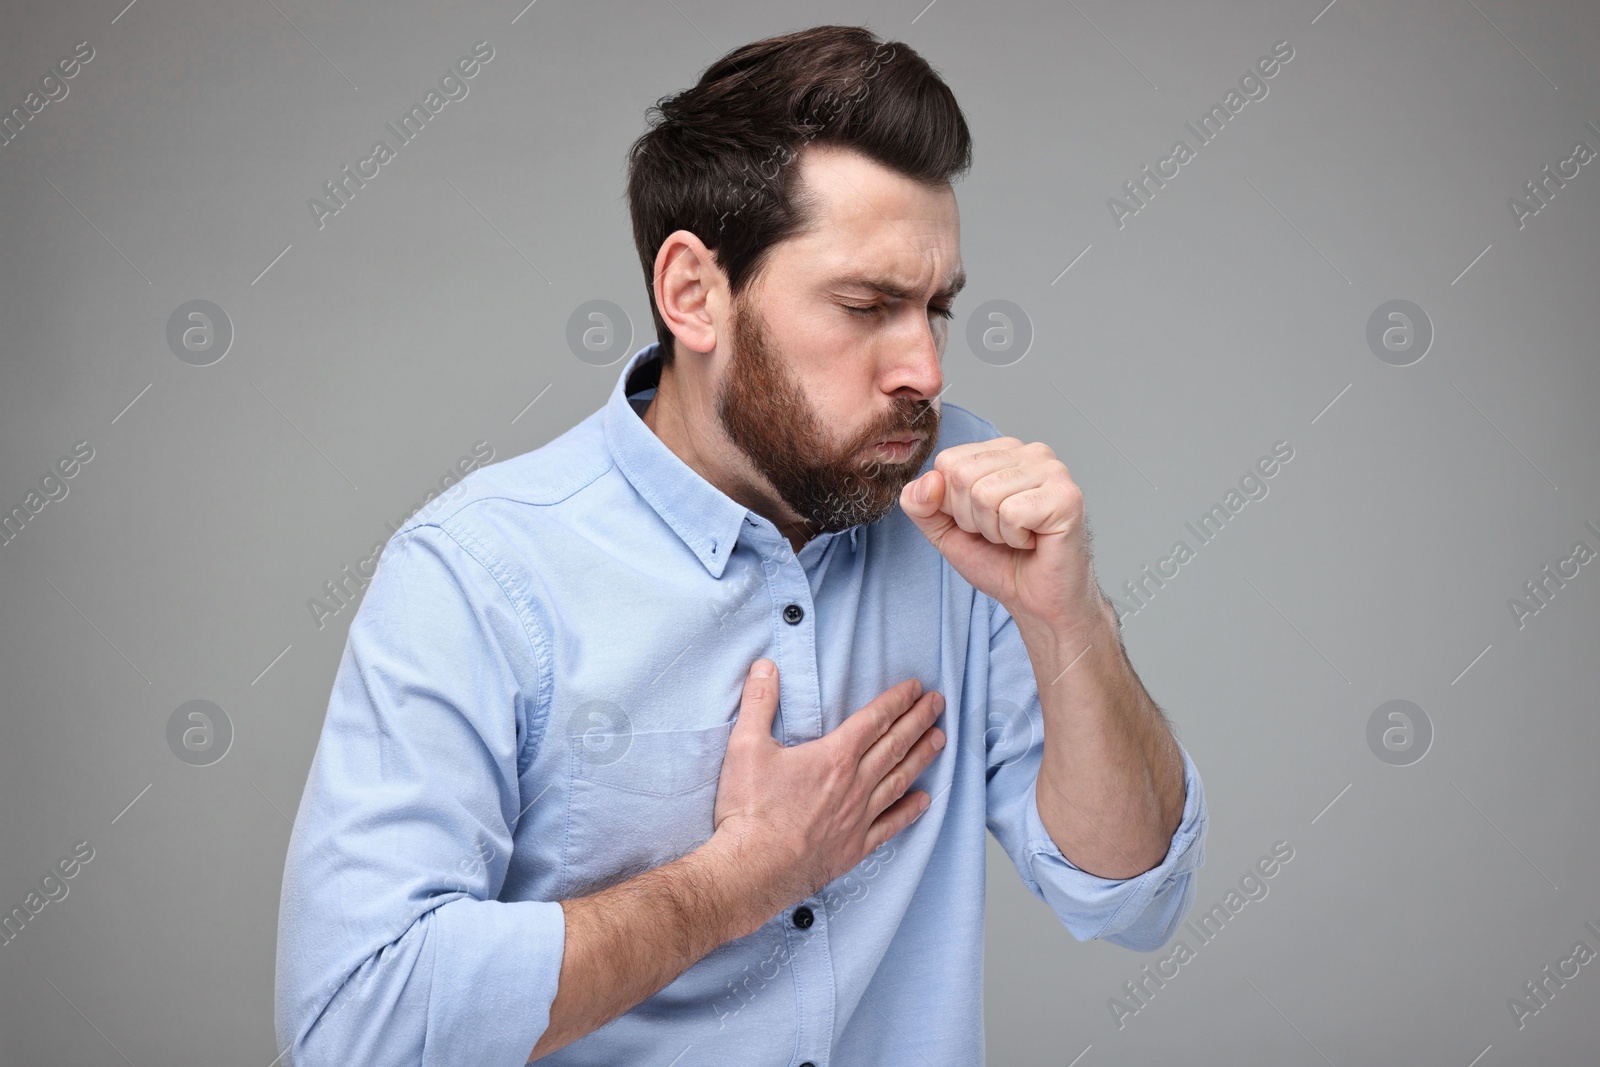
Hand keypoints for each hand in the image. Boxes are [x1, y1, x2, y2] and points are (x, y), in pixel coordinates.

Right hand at [710, 659, 944, 918]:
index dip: (897, 701)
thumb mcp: (745, 746)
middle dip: (918, 720)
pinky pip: (891, 825)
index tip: (916, 688)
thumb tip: (765, 667)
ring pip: (899, 780)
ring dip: (921, 757)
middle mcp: (854, 785)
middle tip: (938, 704)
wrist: (752, 870)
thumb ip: (758, 702)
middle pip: (895, 746)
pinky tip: (923, 800)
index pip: (874, 720)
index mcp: (833, 757)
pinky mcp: (855, 847)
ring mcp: (858, 818)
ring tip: (940, 741)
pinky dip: (909, 811)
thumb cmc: (749, 811)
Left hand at [899, 436, 1102, 632]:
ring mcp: (1053, 470)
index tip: (980, 522)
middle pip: (962, 475)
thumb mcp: (944, 530)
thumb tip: (927, 481)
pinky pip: (1012, 513)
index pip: (947, 462)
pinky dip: (1015, 538)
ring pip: (985, 494)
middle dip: (971, 519)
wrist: (1036, 601)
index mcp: (1003, 451)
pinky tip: (1034, 541)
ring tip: (1017, 537)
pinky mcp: (1066, 497)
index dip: (951, 504)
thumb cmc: (998, 561)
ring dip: (993, 531)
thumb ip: (920, 503)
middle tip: (1000, 534)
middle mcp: (1031, 452)